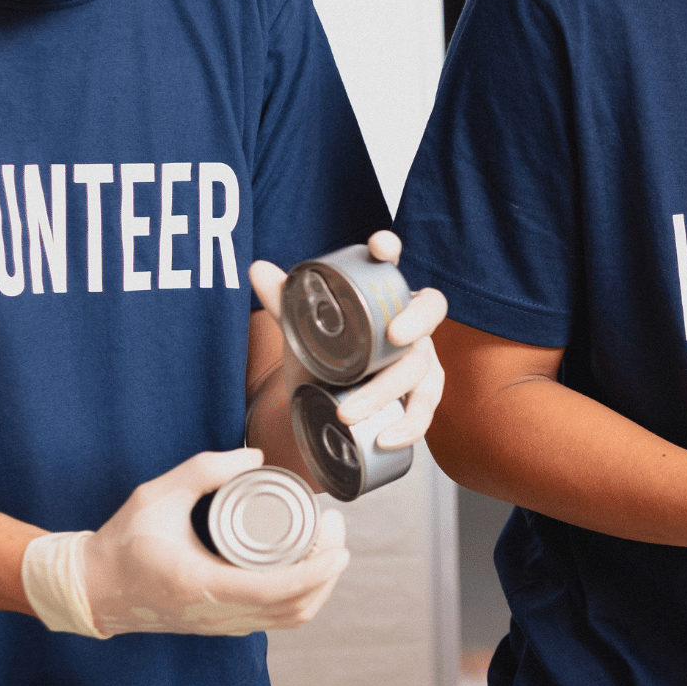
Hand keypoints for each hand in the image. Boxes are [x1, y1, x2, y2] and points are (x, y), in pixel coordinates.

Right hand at [23, 449, 348, 636]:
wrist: (95, 588)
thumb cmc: (123, 541)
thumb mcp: (156, 496)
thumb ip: (204, 470)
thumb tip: (255, 457)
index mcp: (204, 586)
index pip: (278, 590)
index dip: (318, 571)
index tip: (339, 543)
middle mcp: (220, 614)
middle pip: (298, 607)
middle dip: (328, 570)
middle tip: (334, 528)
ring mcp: (225, 624)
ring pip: (293, 616)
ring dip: (320, 584)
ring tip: (327, 544)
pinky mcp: (227, 624)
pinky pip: (279, 617)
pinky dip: (303, 594)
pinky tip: (308, 563)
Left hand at [251, 231, 447, 449]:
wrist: (325, 406)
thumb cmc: (324, 358)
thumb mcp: (302, 332)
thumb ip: (284, 302)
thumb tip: (258, 269)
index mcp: (383, 300)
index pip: (392, 269)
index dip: (390, 254)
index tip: (379, 247)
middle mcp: (411, 326)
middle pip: (428, 314)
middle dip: (416, 321)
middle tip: (392, 335)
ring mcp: (422, 361)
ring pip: (421, 371)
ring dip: (387, 392)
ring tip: (349, 412)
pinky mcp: (421, 398)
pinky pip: (424, 412)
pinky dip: (409, 427)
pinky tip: (386, 438)